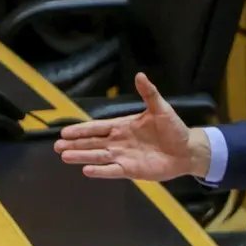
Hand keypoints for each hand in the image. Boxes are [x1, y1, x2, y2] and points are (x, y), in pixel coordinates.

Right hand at [53, 72, 207, 180]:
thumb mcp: (161, 109)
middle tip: (57, 146)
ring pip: (98, 156)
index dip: (82, 129)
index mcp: (124, 126)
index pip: (98, 127)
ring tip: (65, 156)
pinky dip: (100, 171)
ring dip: (82, 156)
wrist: (187, 150)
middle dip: (75, 144)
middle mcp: (119, 142)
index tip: (65, 131)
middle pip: (93, 143)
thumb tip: (140, 75)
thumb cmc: (174, 129)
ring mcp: (124, 156)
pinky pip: (112, 170)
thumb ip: (149, 94)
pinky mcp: (131, 169)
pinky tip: (86, 170)